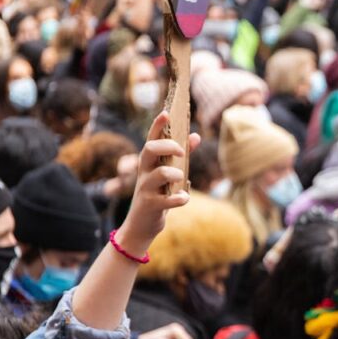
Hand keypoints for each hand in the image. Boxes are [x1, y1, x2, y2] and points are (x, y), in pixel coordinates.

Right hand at [115, 112, 199, 255]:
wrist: (141, 226)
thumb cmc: (158, 195)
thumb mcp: (169, 174)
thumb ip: (181, 156)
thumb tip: (196, 135)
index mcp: (148, 164)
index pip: (151, 139)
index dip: (157, 125)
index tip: (166, 113)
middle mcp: (144, 174)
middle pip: (149, 150)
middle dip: (167, 146)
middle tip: (182, 152)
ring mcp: (146, 190)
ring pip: (158, 174)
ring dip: (174, 174)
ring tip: (181, 179)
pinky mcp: (151, 206)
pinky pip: (167, 200)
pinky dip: (179, 199)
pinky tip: (183, 198)